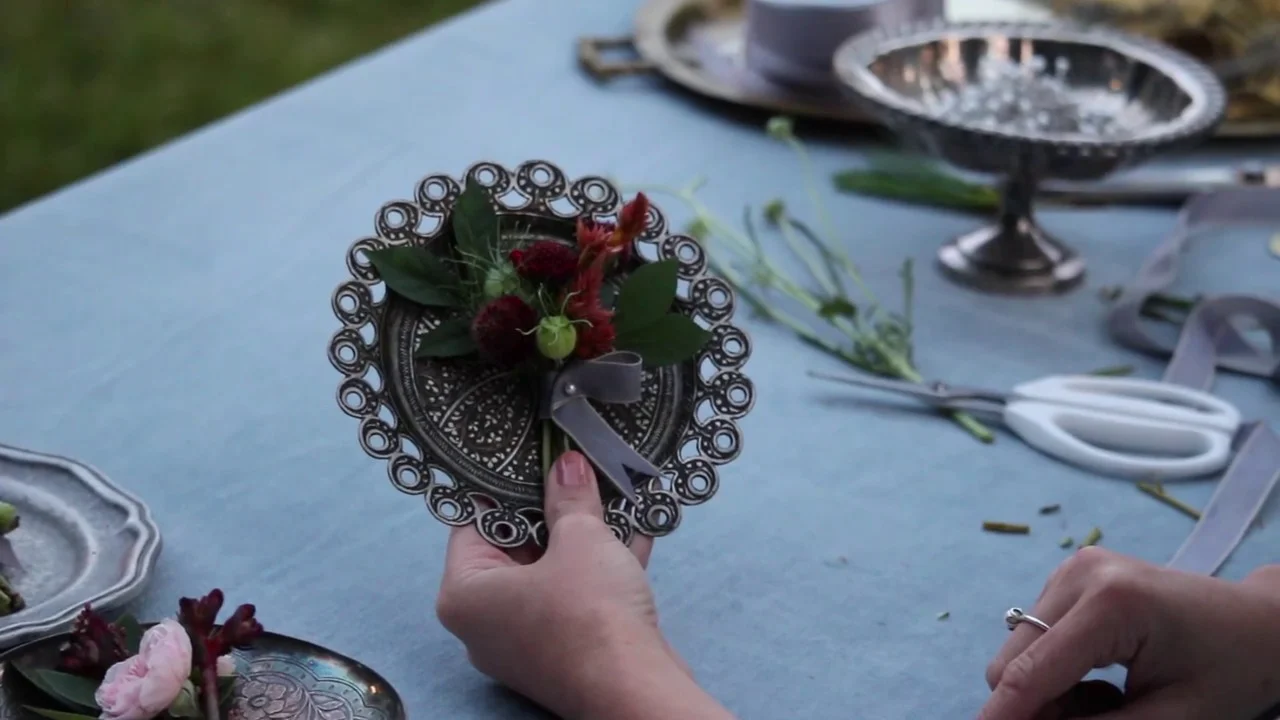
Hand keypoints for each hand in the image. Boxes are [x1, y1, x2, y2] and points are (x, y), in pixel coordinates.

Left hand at [436, 450, 731, 719]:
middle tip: (575, 468)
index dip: (506, 484)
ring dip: (583, 535)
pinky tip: (633, 529)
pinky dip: (600, 566)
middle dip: (552, 507)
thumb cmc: (590, 615)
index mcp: (465, 594)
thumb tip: (566, 466)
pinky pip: (576, 595)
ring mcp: (526, 641)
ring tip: (609, 491)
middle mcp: (486, 623)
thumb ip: (569, 498)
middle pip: (515, 546)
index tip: (532, 454)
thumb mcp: (581, 538)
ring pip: (551, 571)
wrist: (635, 688)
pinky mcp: (565, 650)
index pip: (474, 522)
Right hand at [980, 547, 1279, 719]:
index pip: (1030, 674)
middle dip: (1033, 708)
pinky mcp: (1069, 574)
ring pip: (1017, 652)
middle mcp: (1081, 573)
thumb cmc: (1229, 674)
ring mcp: (1072, 568)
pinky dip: (1053, 670)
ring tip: (1109, 701)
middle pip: (1011, 662)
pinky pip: (1032, 637)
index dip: (1001, 717)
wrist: (1259, 625)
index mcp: (1111, 603)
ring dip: (1046, 691)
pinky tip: (1099, 676)